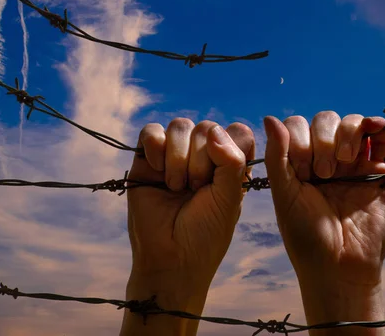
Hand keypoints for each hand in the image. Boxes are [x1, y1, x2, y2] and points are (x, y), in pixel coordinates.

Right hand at [127, 118, 254, 285]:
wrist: (169, 258)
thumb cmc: (205, 234)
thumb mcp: (229, 199)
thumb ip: (231, 162)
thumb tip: (213, 131)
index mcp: (230, 163)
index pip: (237, 131)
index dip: (231, 146)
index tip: (222, 176)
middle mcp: (203, 155)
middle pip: (206, 128)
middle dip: (201, 160)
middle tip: (196, 189)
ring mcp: (174, 154)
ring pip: (180, 126)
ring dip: (178, 157)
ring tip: (176, 186)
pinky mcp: (147, 158)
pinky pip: (151, 131)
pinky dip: (155, 147)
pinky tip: (157, 171)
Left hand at [263, 112, 384, 287]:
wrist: (339, 266)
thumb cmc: (306, 235)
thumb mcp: (284, 194)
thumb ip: (277, 155)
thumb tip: (268, 117)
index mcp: (300, 163)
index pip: (298, 126)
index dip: (300, 140)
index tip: (302, 171)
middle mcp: (327, 158)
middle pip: (325, 120)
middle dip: (323, 140)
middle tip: (323, 173)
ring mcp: (355, 163)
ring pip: (352, 124)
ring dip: (346, 134)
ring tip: (344, 164)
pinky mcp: (380, 170)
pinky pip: (382, 137)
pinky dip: (378, 126)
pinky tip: (373, 127)